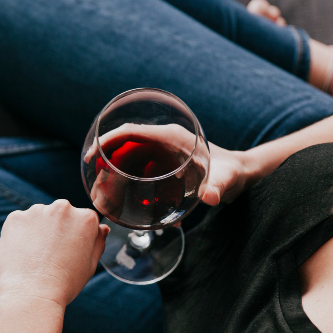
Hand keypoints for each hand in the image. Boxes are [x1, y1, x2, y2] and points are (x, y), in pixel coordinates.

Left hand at [0, 200, 108, 308]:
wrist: (32, 294)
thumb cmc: (64, 284)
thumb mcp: (90, 265)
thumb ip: (98, 243)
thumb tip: (102, 228)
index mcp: (86, 218)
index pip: (84, 220)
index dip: (77, 238)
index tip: (69, 253)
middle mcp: (62, 208)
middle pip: (61, 214)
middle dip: (58, 229)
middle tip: (52, 255)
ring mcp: (37, 211)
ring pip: (40, 217)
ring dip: (39, 229)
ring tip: (36, 256)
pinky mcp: (15, 218)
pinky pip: (20, 223)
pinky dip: (20, 234)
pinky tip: (23, 254)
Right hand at [83, 124, 253, 206]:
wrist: (241, 174)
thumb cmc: (234, 173)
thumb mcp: (227, 180)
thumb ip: (218, 188)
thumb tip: (209, 197)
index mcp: (171, 137)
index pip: (131, 132)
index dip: (108, 141)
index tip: (92, 155)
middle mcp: (164, 141)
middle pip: (125, 144)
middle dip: (106, 159)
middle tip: (93, 180)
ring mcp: (162, 153)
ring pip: (130, 158)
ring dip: (114, 172)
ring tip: (102, 192)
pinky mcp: (164, 165)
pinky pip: (139, 169)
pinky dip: (128, 180)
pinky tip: (124, 199)